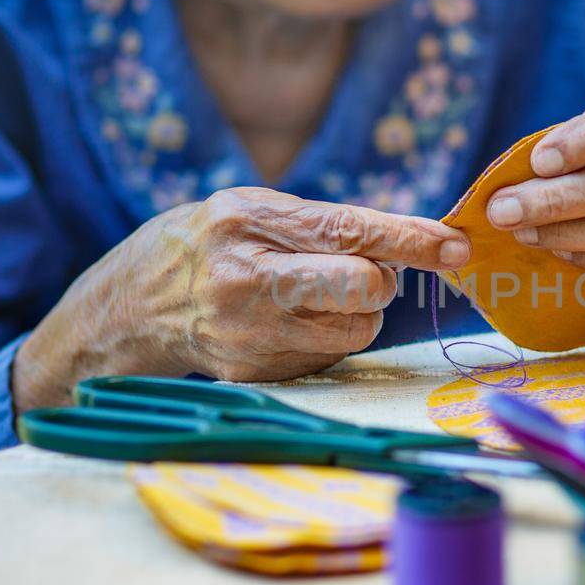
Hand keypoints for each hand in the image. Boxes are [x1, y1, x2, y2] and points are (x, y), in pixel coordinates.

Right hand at [14, 187, 469, 407]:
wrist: (128, 309)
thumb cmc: (205, 244)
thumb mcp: (249, 209)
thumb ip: (322, 223)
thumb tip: (412, 241)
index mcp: (246, 222)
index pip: (350, 232)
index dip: (412, 239)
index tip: (456, 246)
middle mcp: (246, 279)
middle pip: (365, 288)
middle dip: (381, 282)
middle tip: (365, 275)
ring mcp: (249, 334)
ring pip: (357, 330)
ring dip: (357, 314)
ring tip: (314, 298)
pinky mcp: (256, 374)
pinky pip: (330, 357)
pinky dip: (326, 340)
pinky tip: (288, 325)